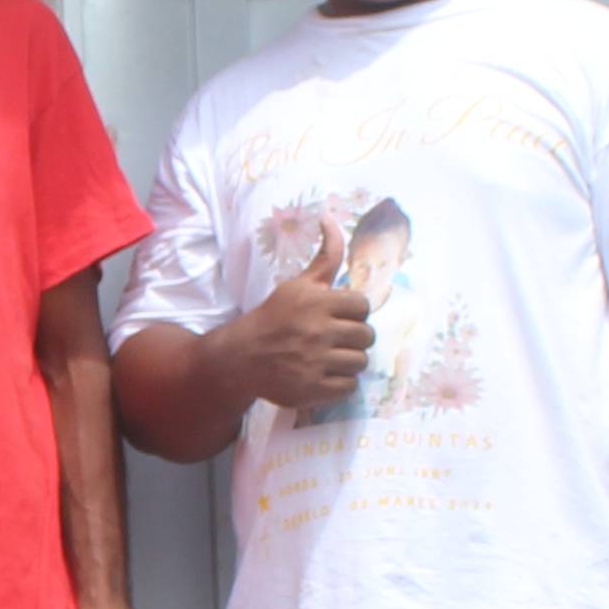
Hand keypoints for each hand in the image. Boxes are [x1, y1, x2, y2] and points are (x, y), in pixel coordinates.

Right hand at [216, 229, 372, 411]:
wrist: (241, 356)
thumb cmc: (274, 317)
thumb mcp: (299, 284)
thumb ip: (325, 256)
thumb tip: (330, 219)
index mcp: (317, 302)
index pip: (362, 306)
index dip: (354, 312)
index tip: (338, 317)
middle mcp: (318, 331)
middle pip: (366, 336)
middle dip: (353, 337)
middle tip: (334, 339)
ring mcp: (316, 362)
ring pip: (360, 362)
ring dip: (348, 361)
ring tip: (330, 358)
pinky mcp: (313, 389)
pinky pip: (349, 386)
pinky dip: (341, 383)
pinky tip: (325, 374)